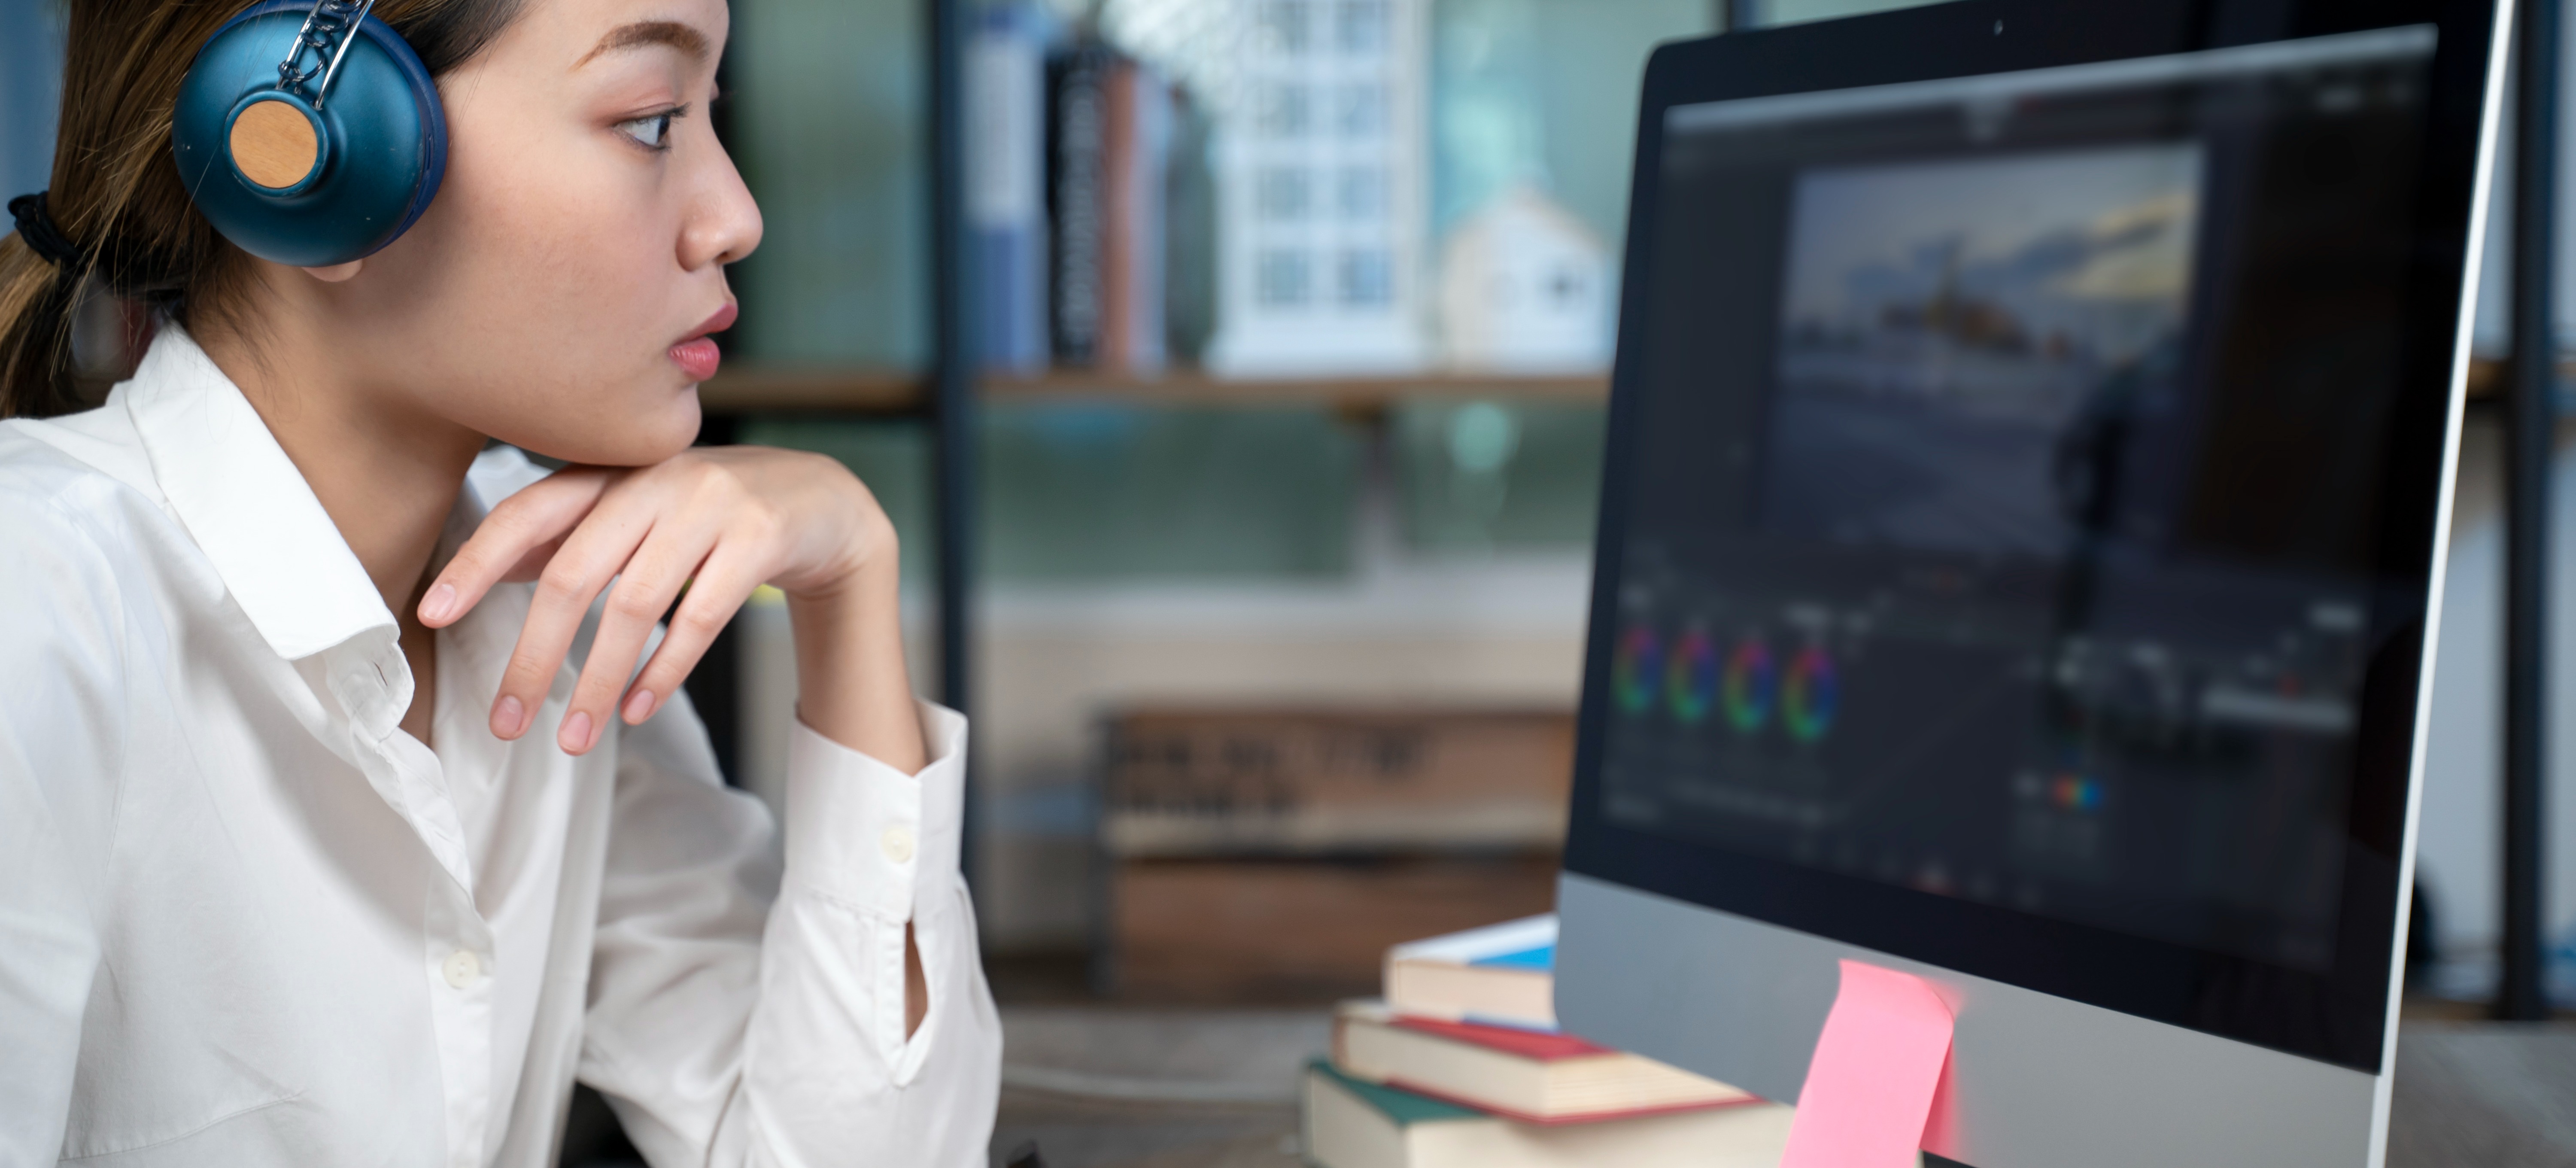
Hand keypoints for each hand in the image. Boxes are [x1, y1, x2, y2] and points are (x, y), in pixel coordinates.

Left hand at [418, 446, 895, 754]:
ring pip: (636, 604)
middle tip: (507, 721)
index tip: (432, 613)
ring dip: (599, 680)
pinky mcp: (759, 536)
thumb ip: (568, 536)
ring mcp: (711, 505)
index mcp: (612, 473)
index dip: (477, 561)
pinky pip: (701, 617)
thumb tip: (483, 574)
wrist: (819, 499)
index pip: (528, 513)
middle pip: (574, 574)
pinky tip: (639, 709)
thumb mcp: (635, 512)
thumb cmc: (711, 513)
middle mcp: (654, 481)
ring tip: (574, 738)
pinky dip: (666, 671)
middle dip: (535, 655)